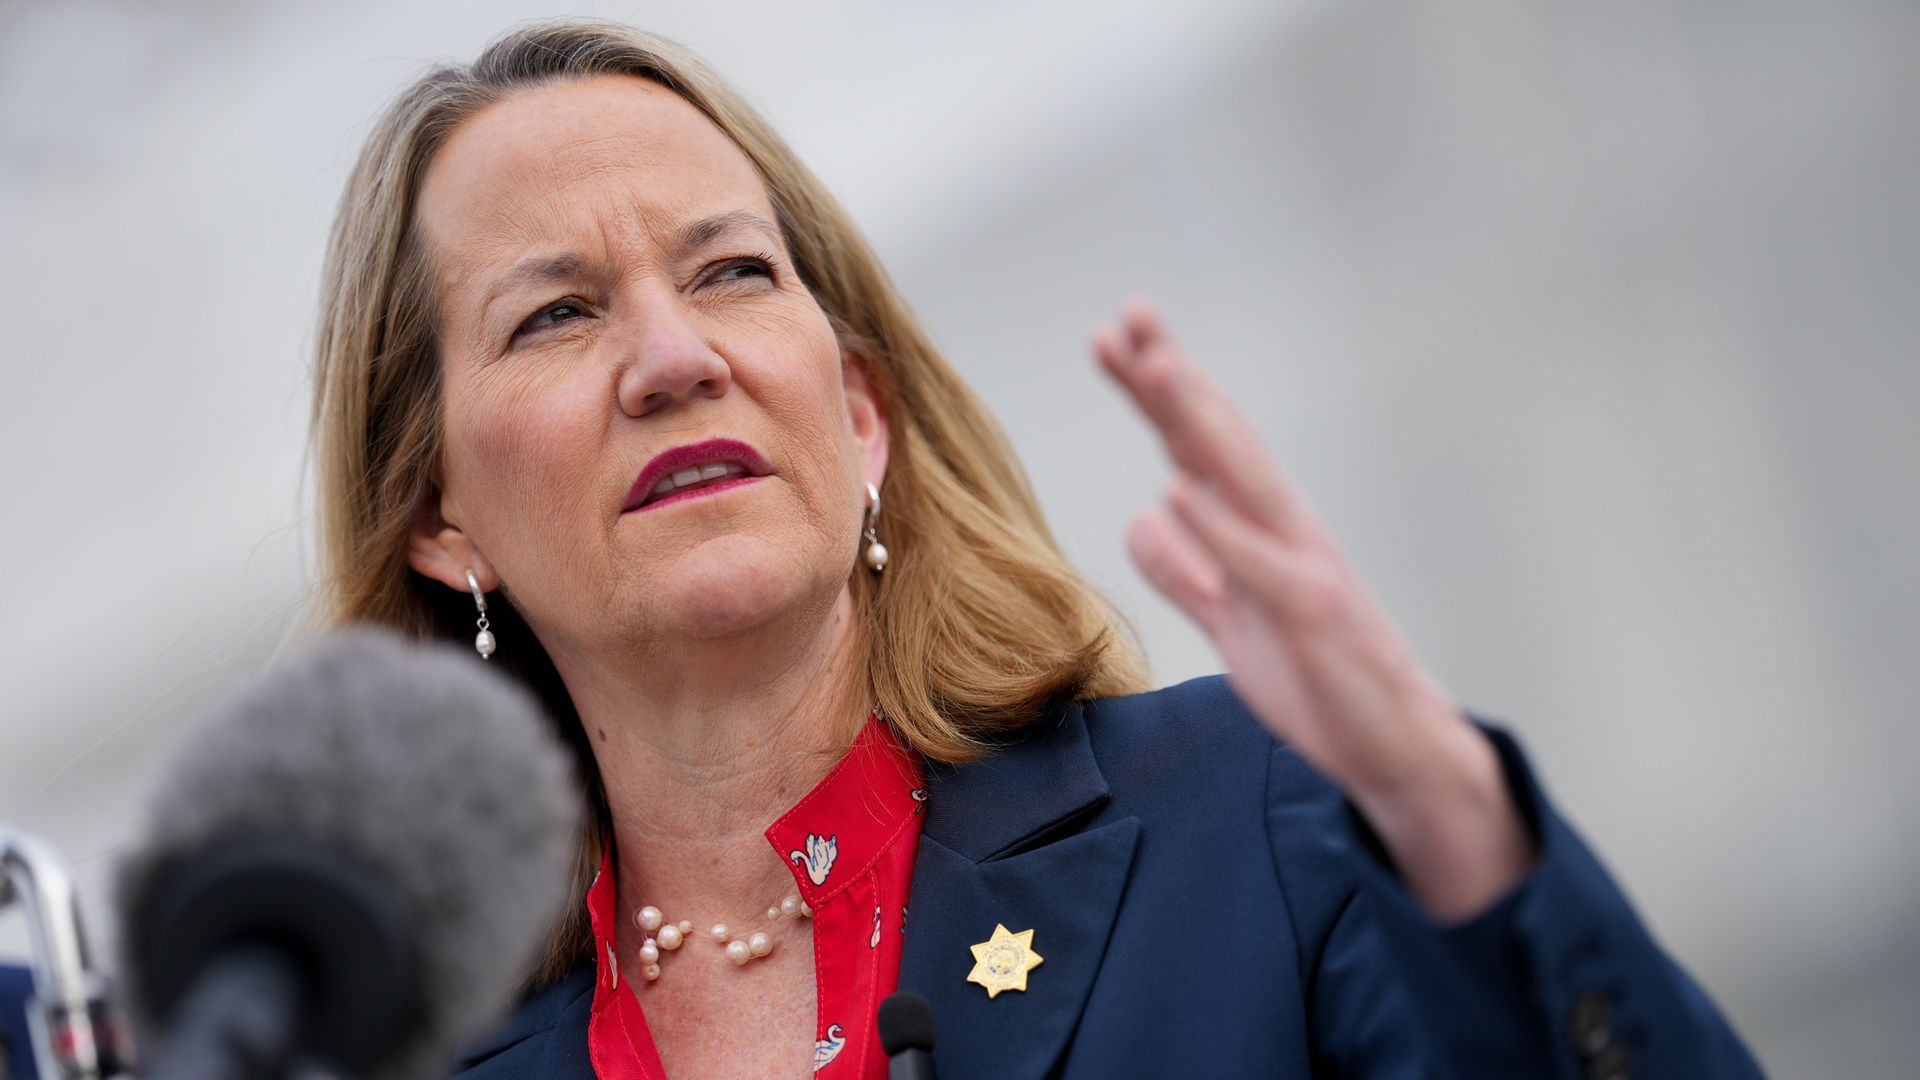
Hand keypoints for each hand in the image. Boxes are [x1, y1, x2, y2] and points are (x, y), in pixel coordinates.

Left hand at [1092, 297, 1533, 921]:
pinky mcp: (1314, 616)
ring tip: (1154, 366)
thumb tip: (1143, 514)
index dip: (1155, 392)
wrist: (1397, 752)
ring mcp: (1303, 567)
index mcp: (1261, 530)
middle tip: (1130, 314)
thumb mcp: (1232, 623)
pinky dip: (1219, 528)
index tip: (1112, 338)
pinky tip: (1177, 491)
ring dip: (1197, 421)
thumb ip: (1189, 570)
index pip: (1198, 446)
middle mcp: (1284, 531)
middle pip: (1220, 438)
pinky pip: (1260, 566)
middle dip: (1173, 375)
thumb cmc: (1322, 682)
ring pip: (1244, 479)